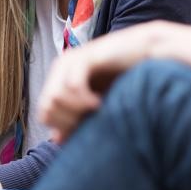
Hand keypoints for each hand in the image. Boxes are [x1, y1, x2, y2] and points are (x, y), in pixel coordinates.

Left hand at [38, 22, 166, 141]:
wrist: (146, 50)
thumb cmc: (124, 77)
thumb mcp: (96, 103)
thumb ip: (77, 118)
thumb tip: (57, 139)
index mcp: (60, 78)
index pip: (44, 114)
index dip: (63, 126)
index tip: (86, 126)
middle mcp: (61, 68)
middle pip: (47, 107)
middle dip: (69, 120)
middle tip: (91, 118)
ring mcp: (72, 60)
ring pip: (55, 98)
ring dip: (77, 110)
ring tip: (98, 108)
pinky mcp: (87, 56)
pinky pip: (72, 86)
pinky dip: (85, 100)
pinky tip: (100, 102)